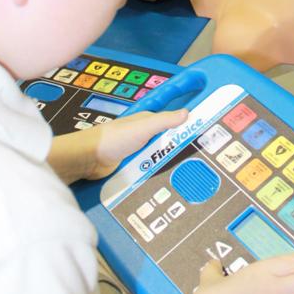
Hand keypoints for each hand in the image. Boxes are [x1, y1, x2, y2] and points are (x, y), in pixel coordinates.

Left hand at [48, 109, 187, 184]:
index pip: (172, 121)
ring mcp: (138, 153)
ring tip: (189, 172)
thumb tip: (187, 112)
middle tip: (201, 158)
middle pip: (168, 142)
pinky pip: (150, 170)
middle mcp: (145, 136)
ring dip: (169, 163)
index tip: (205, 131)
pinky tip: (168, 180)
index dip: (187, 125)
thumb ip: (164, 120)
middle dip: (181, 148)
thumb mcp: (143, 127)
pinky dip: (157, 173)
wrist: (88, 160)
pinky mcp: (132, 168)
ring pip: (160, 158)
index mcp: (148, 122)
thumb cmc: (113, 138)